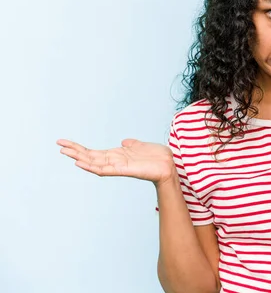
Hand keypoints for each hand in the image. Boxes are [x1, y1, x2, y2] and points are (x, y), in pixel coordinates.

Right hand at [57, 138, 175, 185]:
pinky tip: (81, 163)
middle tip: (59, 146)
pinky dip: (92, 166)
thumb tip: (124, 141)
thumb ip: (132, 144)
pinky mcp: (124, 170)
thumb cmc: (157, 157)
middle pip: (90, 156)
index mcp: (117, 155)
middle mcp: (115, 161)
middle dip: (75, 151)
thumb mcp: (141, 146)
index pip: (94, 152)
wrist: (169, 164)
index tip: (65, 143)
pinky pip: (105, 169)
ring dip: (80, 157)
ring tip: (65, 153)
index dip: (80, 148)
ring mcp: (118, 166)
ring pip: (94, 163)